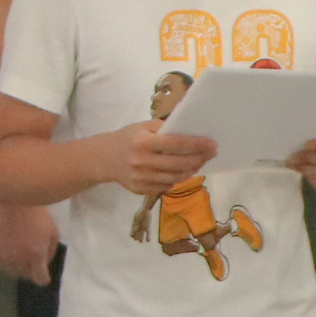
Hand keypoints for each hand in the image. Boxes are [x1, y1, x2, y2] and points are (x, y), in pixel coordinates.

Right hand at [0, 200, 61, 284]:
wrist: (15, 199)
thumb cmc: (38, 214)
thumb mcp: (53, 232)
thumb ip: (50, 251)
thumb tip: (44, 263)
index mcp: (36, 254)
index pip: (40, 279)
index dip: (43, 278)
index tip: (43, 273)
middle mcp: (19, 258)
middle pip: (26, 276)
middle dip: (31, 270)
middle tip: (32, 260)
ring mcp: (5, 254)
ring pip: (12, 272)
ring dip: (18, 268)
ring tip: (20, 258)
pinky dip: (5, 264)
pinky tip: (9, 256)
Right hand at [96, 121, 219, 198]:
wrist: (103, 158)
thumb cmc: (127, 138)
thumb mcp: (142, 127)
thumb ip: (163, 128)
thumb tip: (189, 130)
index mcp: (143, 142)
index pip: (176, 144)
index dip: (197, 144)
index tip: (212, 144)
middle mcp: (142, 161)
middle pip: (179, 164)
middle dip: (199, 159)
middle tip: (211, 154)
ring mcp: (141, 178)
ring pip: (175, 177)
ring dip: (192, 170)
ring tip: (200, 163)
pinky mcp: (140, 189)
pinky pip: (166, 185)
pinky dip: (178, 179)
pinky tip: (184, 171)